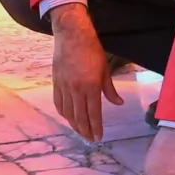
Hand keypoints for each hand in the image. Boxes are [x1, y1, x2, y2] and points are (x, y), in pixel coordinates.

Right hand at [48, 4, 120, 142]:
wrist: (72, 35)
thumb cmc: (92, 50)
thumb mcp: (105, 70)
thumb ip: (110, 90)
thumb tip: (118, 103)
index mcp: (91, 86)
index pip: (93, 113)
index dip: (96, 127)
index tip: (98, 137)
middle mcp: (76, 89)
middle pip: (79, 117)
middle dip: (85, 130)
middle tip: (90, 139)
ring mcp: (64, 87)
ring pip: (68, 113)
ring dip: (74, 125)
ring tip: (80, 131)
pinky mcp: (56, 82)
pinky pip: (58, 103)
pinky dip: (63, 113)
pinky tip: (67, 117)